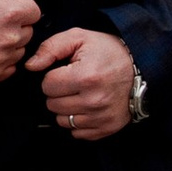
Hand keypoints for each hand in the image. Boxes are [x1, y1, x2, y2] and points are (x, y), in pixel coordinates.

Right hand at [0, 0, 45, 82]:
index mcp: (11, 12)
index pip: (34, 11)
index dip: (19, 7)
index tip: (2, 8)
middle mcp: (10, 38)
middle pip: (28, 31)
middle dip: (15, 25)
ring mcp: (1, 58)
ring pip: (19, 50)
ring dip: (9, 43)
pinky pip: (9, 68)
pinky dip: (1, 61)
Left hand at [27, 24, 135, 141]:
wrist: (141, 67)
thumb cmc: (108, 51)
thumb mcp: (79, 38)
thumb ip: (50, 48)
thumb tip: (31, 66)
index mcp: (86, 77)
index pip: (47, 85)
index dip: (53, 76)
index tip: (66, 71)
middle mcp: (94, 101)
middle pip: (52, 104)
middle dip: (58, 92)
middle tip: (74, 82)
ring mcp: (101, 117)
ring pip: (62, 121)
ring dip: (66, 108)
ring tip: (80, 94)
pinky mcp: (106, 128)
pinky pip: (77, 133)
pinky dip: (78, 121)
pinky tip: (87, 106)